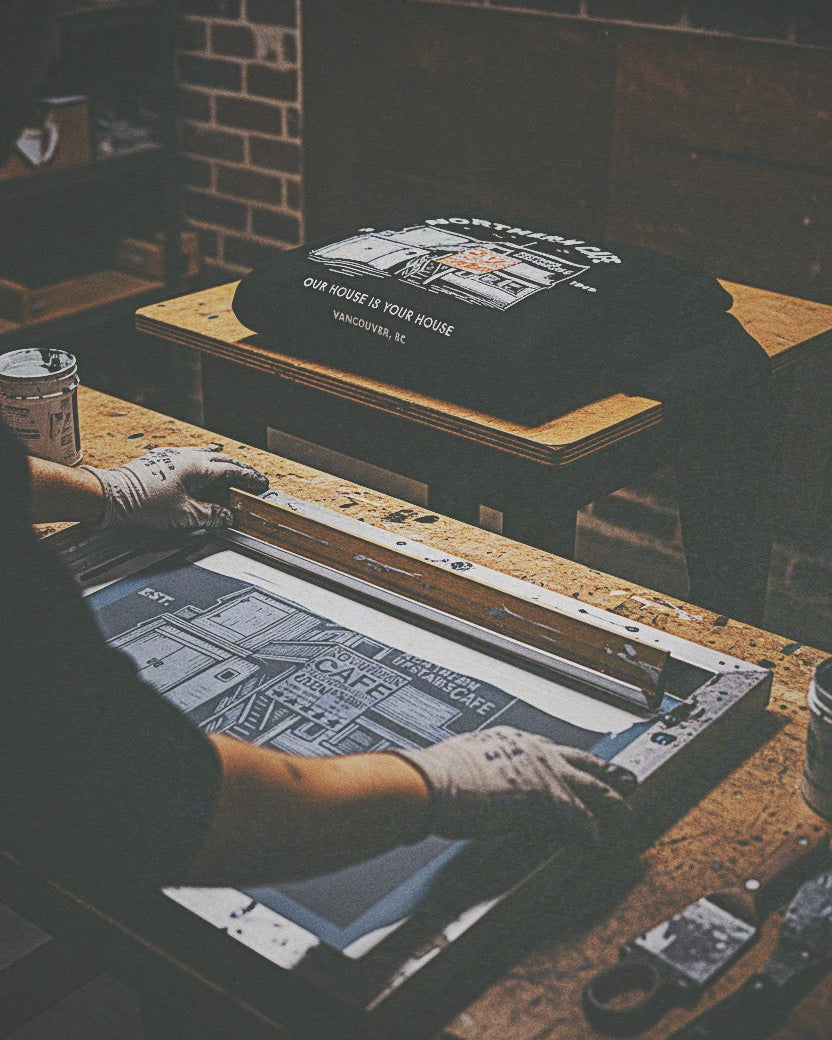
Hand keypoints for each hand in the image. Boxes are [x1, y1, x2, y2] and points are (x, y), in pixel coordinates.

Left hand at [82, 447, 269, 530]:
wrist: (111, 497)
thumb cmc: (143, 503)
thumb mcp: (185, 516)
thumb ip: (211, 516)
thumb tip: (226, 516)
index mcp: (198, 467)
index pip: (232, 470)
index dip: (249, 478)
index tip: (260, 483)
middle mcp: (186, 457)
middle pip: (221, 459)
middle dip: (238, 469)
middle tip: (250, 479)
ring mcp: (172, 457)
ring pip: (205, 457)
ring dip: (220, 466)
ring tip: (228, 476)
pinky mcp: (160, 462)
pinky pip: (190, 460)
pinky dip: (202, 467)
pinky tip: (200, 477)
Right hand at [393, 726, 635, 841]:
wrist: (434, 782)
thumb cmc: (436, 775)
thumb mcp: (460, 761)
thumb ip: (476, 769)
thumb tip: (469, 782)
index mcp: (510, 739)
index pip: (549, 749)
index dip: (566, 762)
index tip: (576, 768)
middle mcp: (532, 748)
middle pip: (580, 760)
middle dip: (604, 770)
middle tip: (624, 777)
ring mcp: (542, 770)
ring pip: (591, 784)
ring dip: (612, 801)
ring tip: (626, 814)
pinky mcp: (547, 797)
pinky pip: (579, 817)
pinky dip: (589, 831)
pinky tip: (595, 842)